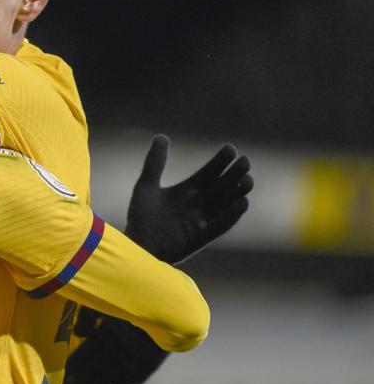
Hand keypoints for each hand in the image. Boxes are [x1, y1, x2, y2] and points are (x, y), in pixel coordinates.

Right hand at [64, 307, 167, 383]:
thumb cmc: (127, 296)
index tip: (64, 373)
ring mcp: (134, 355)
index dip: (76, 362)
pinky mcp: (148, 366)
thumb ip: (86, 317)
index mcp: (109, 327)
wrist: (158, 302)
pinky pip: (131, 383)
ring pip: (111, 376)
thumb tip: (78, 333)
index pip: (88, 349)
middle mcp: (121, 343)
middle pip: (98, 365)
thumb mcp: (100, 303)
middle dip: (84, 377)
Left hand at [125, 135, 252, 263]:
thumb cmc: (140, 218)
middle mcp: (197, 205)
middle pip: (220, 187)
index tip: (231, 148)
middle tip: (245, 161)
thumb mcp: (146, 186)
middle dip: (232, 174)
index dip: (219, 162)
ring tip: (248, 180)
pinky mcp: (201, 237)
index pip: (208, 174)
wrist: (135, 246)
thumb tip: (161, 136)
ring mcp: (201, 221)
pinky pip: (220, 226)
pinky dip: (231, 215)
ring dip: (237, 193)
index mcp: (186, 192)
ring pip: (224, 205)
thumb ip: (154, 163)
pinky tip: (242, 203)